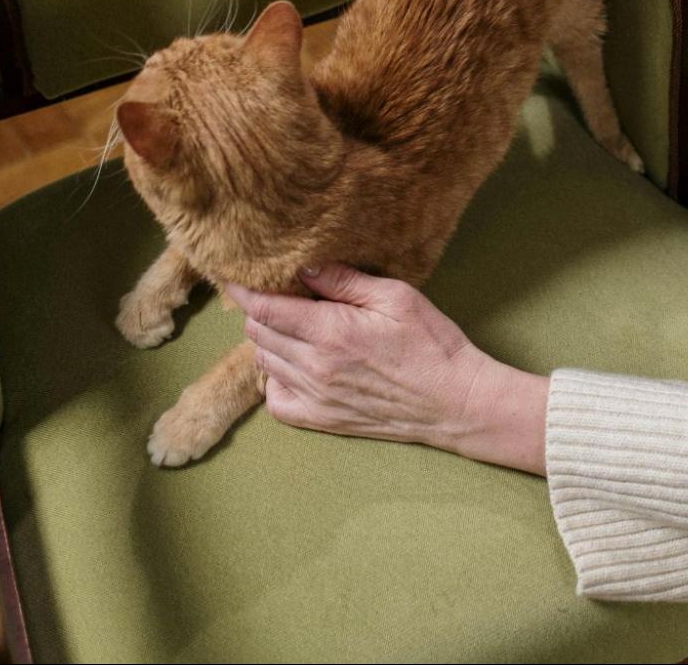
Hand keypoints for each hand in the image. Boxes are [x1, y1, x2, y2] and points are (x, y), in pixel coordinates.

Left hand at [224, 265, 548, 474]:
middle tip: (278, 297)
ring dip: (269, 341)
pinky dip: (275, 379)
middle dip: (260, 311)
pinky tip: (295, 366)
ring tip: (292, 327)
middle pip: (259, 334)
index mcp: (330, 332)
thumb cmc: (432, 344)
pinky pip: (275, 400)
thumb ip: (346, 281)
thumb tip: (306, 267)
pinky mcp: (321, 420)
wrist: (453, 402)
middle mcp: (314, 367)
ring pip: (264, 363)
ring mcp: (315, 397)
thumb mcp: (396, 297)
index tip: (234, 278)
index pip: (266, 309)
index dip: (244, 291)